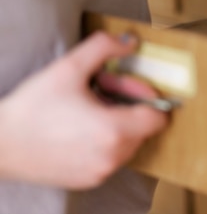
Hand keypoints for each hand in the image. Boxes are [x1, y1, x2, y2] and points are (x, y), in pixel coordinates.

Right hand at [0, 32, 167, 188]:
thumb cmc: (32, 108)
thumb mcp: (68, 67)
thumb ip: (104, 47)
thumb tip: (131, 41)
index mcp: (113, 130)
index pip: (158, 117)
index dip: (144, 96)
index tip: (124, 86)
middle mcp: (112, 157)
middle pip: (144, 128)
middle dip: (128, 105)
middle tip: (101, 90)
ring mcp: (101, 172)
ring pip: (129, 143)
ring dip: (118, 124)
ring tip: (90, 108)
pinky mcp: (89, 180)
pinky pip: (112, 157)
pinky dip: (106, 142)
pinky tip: (81, 128)